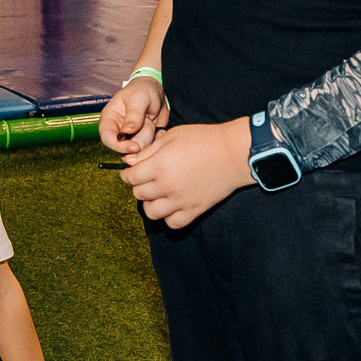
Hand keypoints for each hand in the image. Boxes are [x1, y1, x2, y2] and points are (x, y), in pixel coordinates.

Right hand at [98, 75, 168, 155]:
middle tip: (149, 126)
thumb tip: (126, 131)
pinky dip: (156, 141)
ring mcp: (130, 137)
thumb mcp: (139, 98)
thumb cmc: (143, 90)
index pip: (107, 139)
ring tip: (152, 123)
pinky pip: (148, 149)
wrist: (156, 92)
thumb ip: (134, 115)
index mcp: (109, 120)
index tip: (135, 146)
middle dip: (138, 142)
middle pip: (122, 149)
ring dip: (148, 140)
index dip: (119, 146)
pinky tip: (160, 131)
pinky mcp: (142, 140)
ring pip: (136, 151)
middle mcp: (117, 131)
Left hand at [120, 116, 253, 229]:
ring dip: (151, 203)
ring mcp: (181, 200)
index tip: (130, 172)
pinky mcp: (195, 210)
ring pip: (151, 212)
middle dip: (138, 186)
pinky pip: (172, 223)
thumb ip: (148, 151)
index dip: (126, 174)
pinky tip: (172, 205)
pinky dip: (168, 217)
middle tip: (146, 179)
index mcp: (159, 166)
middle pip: (139, 194)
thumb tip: (128, 161)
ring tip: (158, 194)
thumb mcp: (172, 137)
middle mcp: (167, 186)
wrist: (234, 153)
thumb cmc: (204, 139)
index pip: (130, 178)